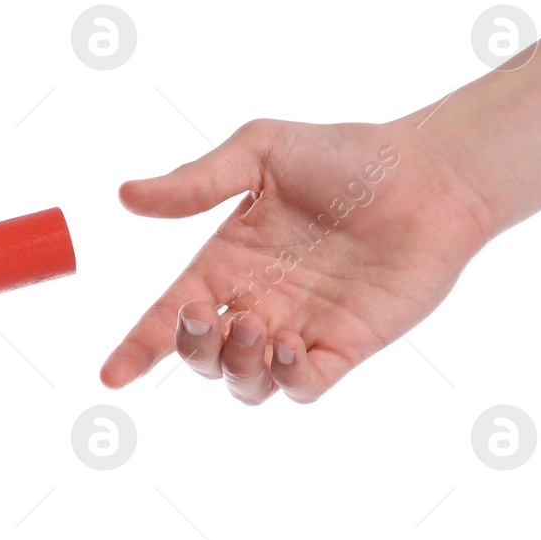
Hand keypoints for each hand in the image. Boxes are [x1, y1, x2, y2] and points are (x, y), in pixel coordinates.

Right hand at [99, 119, 493, 403]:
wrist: (428, 174)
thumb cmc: (347, 155)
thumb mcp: (260, 152)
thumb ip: (196, 181)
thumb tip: (126, 196)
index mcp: (227, 262)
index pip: (169, 315)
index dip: (137, 348)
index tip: (111, 375)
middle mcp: (257, 301)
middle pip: (203, 357)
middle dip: (192, 350)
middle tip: (208, 316)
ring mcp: (301, 327)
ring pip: (247, 383)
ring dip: (237, 366)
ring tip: (256, 326)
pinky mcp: (346, 345)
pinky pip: (303, 387)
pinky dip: (286, 380)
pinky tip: (289, 345)